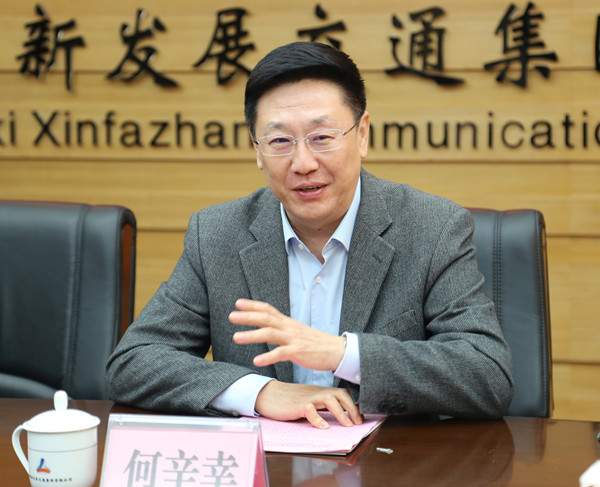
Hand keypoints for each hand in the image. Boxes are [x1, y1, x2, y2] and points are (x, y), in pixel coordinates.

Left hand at [230, 299, 345, 371]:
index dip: (253, 305)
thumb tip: (268, 327)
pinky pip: (281, 353)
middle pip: (266, 318)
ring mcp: (293, 339)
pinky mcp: (299, 352)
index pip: (268, 309)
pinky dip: (268, 356)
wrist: (336, 350)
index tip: (238, 303)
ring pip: (270, 333)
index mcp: (288, 323)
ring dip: (252, 335)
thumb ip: (282, 329)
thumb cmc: (315, 343)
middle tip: (231, 316)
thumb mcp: (297, 332)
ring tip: (235, 338)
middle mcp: (289, 328)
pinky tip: (256, 360)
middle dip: (247, 317)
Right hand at [255, 380, 362, 428]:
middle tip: (357, 422)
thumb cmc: (286, 399)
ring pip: (329, 399)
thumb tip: (335, 416)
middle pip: (340, 393)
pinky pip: (310, 410)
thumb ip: (319, 405)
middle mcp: (316, 393)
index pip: (341, 393)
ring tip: (347, 425)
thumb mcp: (307, 400)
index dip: (353, 404)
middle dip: (352, 408)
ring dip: (341, 413)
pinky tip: (323, 427)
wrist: (267, 394)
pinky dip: (318, 419)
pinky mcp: (297, 405)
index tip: (359, 417)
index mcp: (319, 391)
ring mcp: (307, 398)